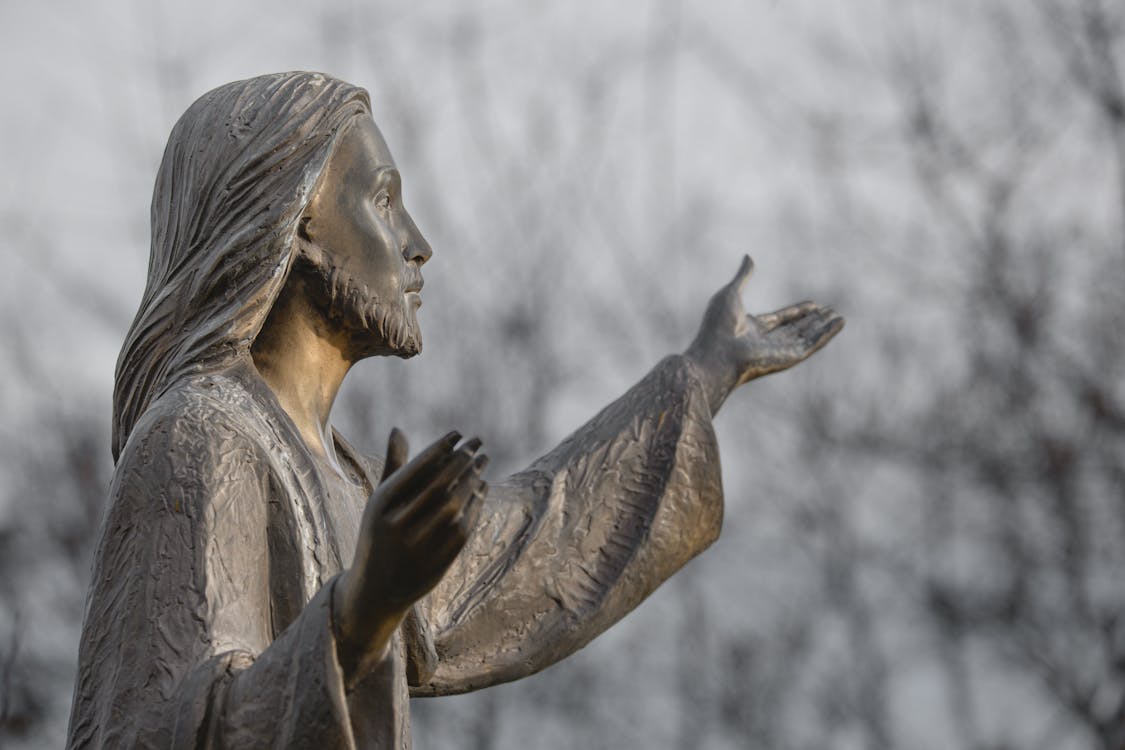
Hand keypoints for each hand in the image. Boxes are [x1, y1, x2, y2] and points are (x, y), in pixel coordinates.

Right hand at [332, 428, 486, 684]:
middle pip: (438, 486)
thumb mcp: (380, 502)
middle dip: (461, 461)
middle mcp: (396, 526)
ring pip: (453, 507)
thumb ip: (393, 467)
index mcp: (380, 506)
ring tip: (482, 462)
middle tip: (477, 444)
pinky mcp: (435, 566)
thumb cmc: (380, 534)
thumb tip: (398, 429)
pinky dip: (475, 506)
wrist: (375, 590)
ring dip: (472, 481)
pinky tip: (482, 488)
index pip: (416, 470)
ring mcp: (416, 548)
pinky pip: (462, 530)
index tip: (458, 433)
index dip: (439, 449)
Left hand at [685, 255, 843, 413]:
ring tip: (840, 317)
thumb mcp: (731, 294)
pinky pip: (812, 344)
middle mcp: (767, 341)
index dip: (798, 311)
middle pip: (796, 329)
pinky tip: (839, 323)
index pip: (781, 319)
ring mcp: (779, 351)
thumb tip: (749, 256)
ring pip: (807, 336)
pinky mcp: (789, 357)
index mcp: (753, 328)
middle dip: (814, 321)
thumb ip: (744, 276)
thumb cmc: (717, 326)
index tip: (814, 304)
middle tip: (830, 311)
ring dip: (824, 327)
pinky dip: (826, 334)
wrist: (716, 352)